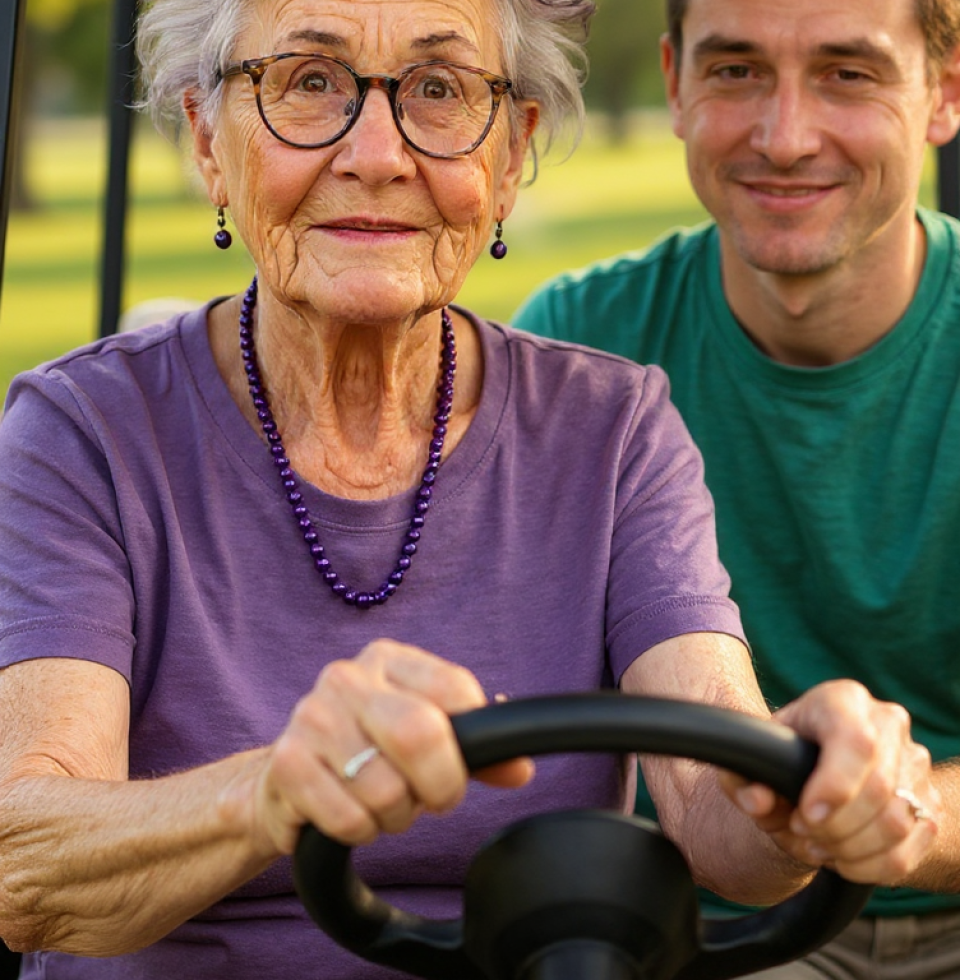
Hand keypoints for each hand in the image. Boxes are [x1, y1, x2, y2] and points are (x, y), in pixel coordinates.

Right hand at [250, 640, 533, 854]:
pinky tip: (349, 814)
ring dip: (395, 817)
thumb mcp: (425, 735)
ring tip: (382, 805)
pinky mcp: (286, 763)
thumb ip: (476, 748)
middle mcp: (348, 678)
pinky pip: (350, 820)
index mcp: (389, 659)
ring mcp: (312, 716)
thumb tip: (519, 768)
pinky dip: (361, 832)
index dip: (468, 744)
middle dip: (439, 786)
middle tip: (432, 799)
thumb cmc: (369, 752)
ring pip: (386, 789)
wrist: (285, 777)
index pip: (455, 690)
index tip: (459, 766)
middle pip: (420, 734)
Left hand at [719, 680, 938, 884]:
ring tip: (818, 845)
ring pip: (897, 822)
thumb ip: (742, 777)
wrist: (823, 768)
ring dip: (850, 848)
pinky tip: (842, 857)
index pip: (856, 740)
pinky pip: (909, 849)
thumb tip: (756, 799)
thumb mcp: (754, 759)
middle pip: (878, 788)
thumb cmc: (785, 757)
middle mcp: (887, 722)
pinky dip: (871, 865)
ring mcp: (914, 762)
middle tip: (801, 832)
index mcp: (842, 700)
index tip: (807, 815)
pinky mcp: (929, 802)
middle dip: (834, 826)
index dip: (835, 785)